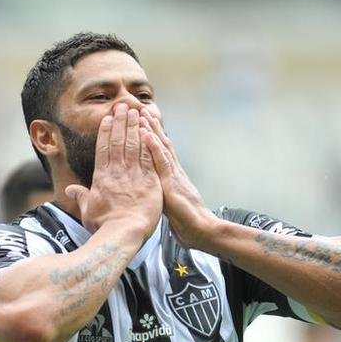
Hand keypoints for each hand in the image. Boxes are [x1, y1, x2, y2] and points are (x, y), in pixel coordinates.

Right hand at [64, 103, 161, 237]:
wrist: (124, 232)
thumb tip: (70, 190)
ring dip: (134, 126)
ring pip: (134, 144)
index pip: (104, 149)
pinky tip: (149, 129)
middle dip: (120, 122)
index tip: (108, 118)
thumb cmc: (104, 224)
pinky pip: (148, 156)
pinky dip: (148, 141)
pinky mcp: (150, 180)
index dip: (106, 132)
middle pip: (119, 141)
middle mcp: (118, 171)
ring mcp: (134, 174)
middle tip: (123, 106)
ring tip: (135, 111)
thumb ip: (80, 196)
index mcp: (102, 177)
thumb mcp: (87, 210)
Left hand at [142, 112, 216, 247]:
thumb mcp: (170, 207)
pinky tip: (145, 134)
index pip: (159, 153)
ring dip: (150, 130)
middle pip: (160, 144)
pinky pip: (161, 161)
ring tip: (141, 114)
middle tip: (139, 109)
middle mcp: (173, 172)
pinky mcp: (172, 183)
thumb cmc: (187, 224)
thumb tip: (152, 195)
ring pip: (160, 147)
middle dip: (150, 127)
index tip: (141, 122)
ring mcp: (173, 175)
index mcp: (171, 178)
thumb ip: (162, 197)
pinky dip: (153, 146)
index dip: (151, 137)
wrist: (201, 231)